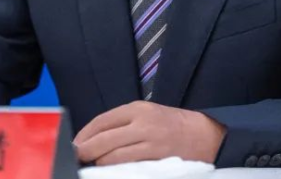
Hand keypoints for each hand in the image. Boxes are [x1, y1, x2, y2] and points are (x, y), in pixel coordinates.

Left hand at [73, 101, 225, 165]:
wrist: (205, 134)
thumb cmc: (172, 125)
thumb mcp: (147, 114)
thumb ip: (122, 123)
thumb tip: (93, 138)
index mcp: (137, 109)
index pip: (101, 121)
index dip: (84, 134)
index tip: (75, 143)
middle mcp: (142, 123)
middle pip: (103, 139)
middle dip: (85, 150)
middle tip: (77, 157)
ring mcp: (150, 142)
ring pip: (113, 155)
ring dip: (99, 163)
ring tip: (93, 165)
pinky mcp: (157, 160)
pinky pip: (129, 167)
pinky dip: (116, 169)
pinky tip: (110, 171)